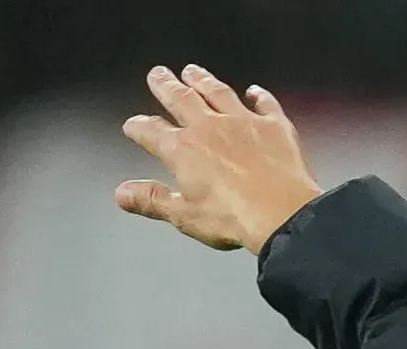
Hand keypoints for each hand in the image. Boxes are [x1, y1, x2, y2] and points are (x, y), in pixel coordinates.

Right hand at [112, 64, 320, 253]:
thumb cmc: (234, 218)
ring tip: (193, 71)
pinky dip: (259, 96)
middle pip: (182, 98)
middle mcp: (210, 127)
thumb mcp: (184, 216)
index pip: (152, 132)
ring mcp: (244, 122)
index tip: (132, 124)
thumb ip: (152, 201)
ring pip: (218, 92)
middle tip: (158, 74)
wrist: (282, 215)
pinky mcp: (274, 126)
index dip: (139, 127)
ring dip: (203, 80)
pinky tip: (254, 91)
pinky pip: (264, 103)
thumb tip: (123, 194)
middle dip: (167, 86)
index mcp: (184, 150)